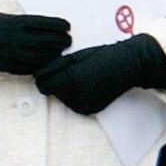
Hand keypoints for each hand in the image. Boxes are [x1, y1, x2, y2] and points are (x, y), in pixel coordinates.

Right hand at [0, 10, 70, 85]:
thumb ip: (13, 20)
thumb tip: (30, 24)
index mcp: (12, 22)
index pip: (43, 23)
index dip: (58, 25)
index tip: (67, 26)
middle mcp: (14, 38)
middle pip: (46, 41)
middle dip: (60, 41)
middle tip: (68, 41)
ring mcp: (9, 53)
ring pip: (40, 57)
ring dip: (52, 56)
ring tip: (59, 54)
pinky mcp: (3, 65)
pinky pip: (27, 68)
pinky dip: (38, 66)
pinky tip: (43, 64)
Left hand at [36, 34, 165, 114]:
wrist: (128, 66)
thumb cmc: (100, 56)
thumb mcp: (73, 57)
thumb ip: (53, 67)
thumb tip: (37, 75)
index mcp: (69, 81)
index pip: (41, 83)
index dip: (45, 74)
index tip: (55, 67)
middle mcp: (76, 97)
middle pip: (51, 91)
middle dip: (57, 81)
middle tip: (74, 69)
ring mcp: (84, 105)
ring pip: (62, 98)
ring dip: (66, 88)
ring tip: (83, 76)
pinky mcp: (91, 110)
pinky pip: (74, 103)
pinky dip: (76, 95)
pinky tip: (88, 84)